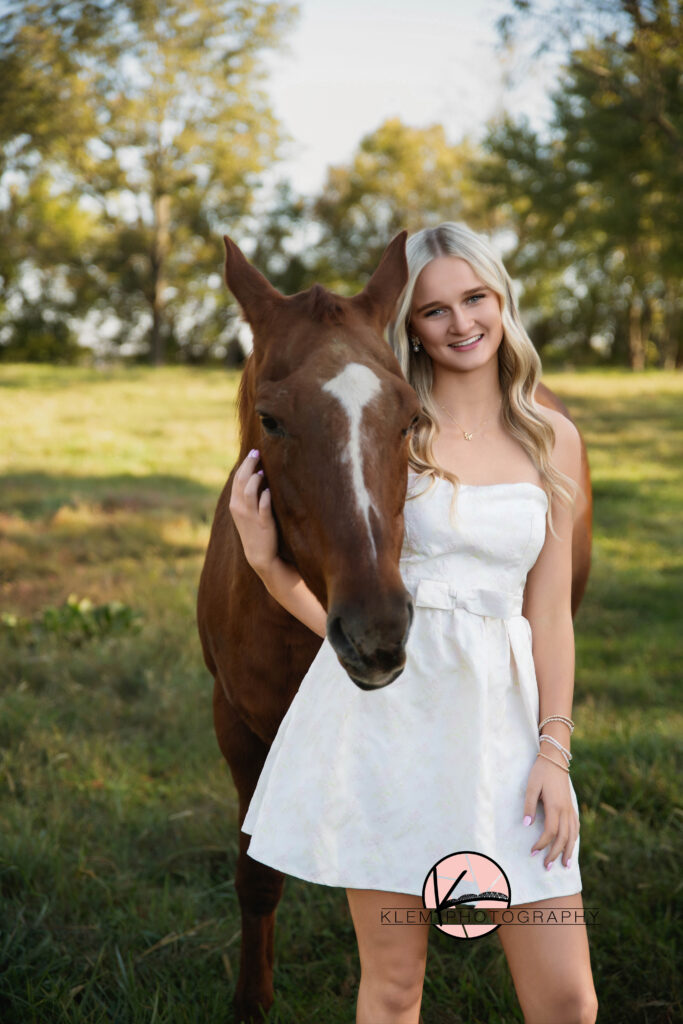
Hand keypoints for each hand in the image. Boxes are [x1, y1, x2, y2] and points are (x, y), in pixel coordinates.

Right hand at [228, 448, 277, 575]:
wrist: (259, 555)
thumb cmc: (255, 530)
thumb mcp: (246, 512)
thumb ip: (248, 495)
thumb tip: (257, 474)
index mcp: (235, 504)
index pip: (237, 478)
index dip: (245, 464)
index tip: (254, 452)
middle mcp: (240, 508)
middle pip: (242, 480)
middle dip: (249, 464)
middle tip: (258, 452)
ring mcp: (251, 515)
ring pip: (249, 491)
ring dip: (256, 478)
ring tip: (263, 471)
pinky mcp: (263, 523)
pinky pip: (263, 506)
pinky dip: (265, 496)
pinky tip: (269, 489)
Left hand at [522, 754, 578, 870]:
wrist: (555, 759)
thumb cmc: (541, 772)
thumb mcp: (531, 786)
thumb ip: (529, 805)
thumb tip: (526, 824)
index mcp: (555, 806)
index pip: (550, 832)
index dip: (542, 844)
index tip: (532, 852)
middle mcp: (565, 810)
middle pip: (563, 838)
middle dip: (555, 854)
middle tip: (547, 867)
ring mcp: (570, 808)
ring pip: (572, 834)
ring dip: (568, 850)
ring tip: (565, 864)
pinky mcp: (571, 806)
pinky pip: (576, 826)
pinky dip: (574, 839)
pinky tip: (572, 845)